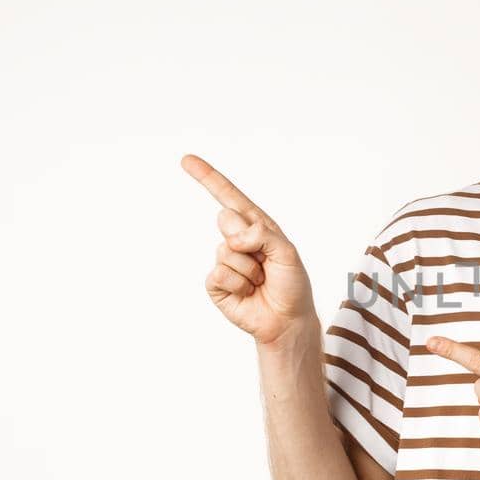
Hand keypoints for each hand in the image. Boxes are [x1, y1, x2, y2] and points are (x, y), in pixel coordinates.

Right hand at [181, 153, 314, 347]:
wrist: (287, 320)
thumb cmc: (291, 285)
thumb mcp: (287, 252)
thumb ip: (262, 234)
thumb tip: (233, 236)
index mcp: (256, 227)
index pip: (229, 197)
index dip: (208, 178)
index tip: (187, 160)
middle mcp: (238, 240)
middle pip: (226, 220)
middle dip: (248, 241)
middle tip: (265, 263)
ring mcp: (225, 261)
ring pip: (225, 251)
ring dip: (249, 270)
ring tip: (260, 281)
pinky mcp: (216, 283)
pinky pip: (219, 273)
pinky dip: (238, 284)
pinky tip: (247, 292)